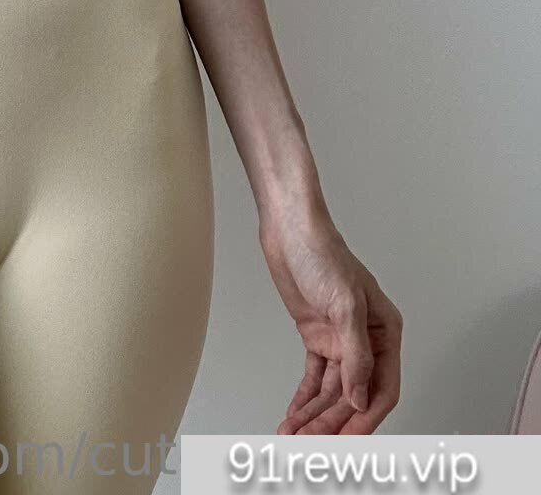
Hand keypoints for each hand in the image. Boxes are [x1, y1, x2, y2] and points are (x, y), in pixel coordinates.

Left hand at [259, 204, 401, 433]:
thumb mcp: (345, 304)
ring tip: (295, 435)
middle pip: (354, 395)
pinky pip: (315, 378)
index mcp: (385, 331)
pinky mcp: (316, 336)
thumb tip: (359, 398)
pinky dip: (305, 398)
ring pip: (332, 391)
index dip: (365, 419)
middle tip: (312, 445)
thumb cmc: (323, 253)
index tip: (347, 441)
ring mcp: (340, 340)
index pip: (383, 388)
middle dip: (334, 422)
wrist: (289, 229)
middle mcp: (366, 340)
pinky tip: (295, 416)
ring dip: (315, 415)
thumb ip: (356, 355)